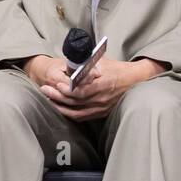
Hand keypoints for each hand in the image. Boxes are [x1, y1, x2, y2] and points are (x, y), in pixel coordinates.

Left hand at [33, 57, 159, 121]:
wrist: (136, 80)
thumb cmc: (118, 69)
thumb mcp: (103, 63)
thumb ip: (87, 67)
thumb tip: (71, 68)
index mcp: (104, 85)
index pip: (82, 92)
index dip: (68, 90)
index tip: (57, 85)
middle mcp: (102, 99)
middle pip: (76, 102)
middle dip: (58, 97)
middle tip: (44, 90)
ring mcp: (102, 108)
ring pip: (77, 112)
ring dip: (60, 107)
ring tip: (48, 99)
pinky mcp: (101, 113)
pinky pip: (82, 117)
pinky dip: (69, 113)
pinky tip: (59, 108)